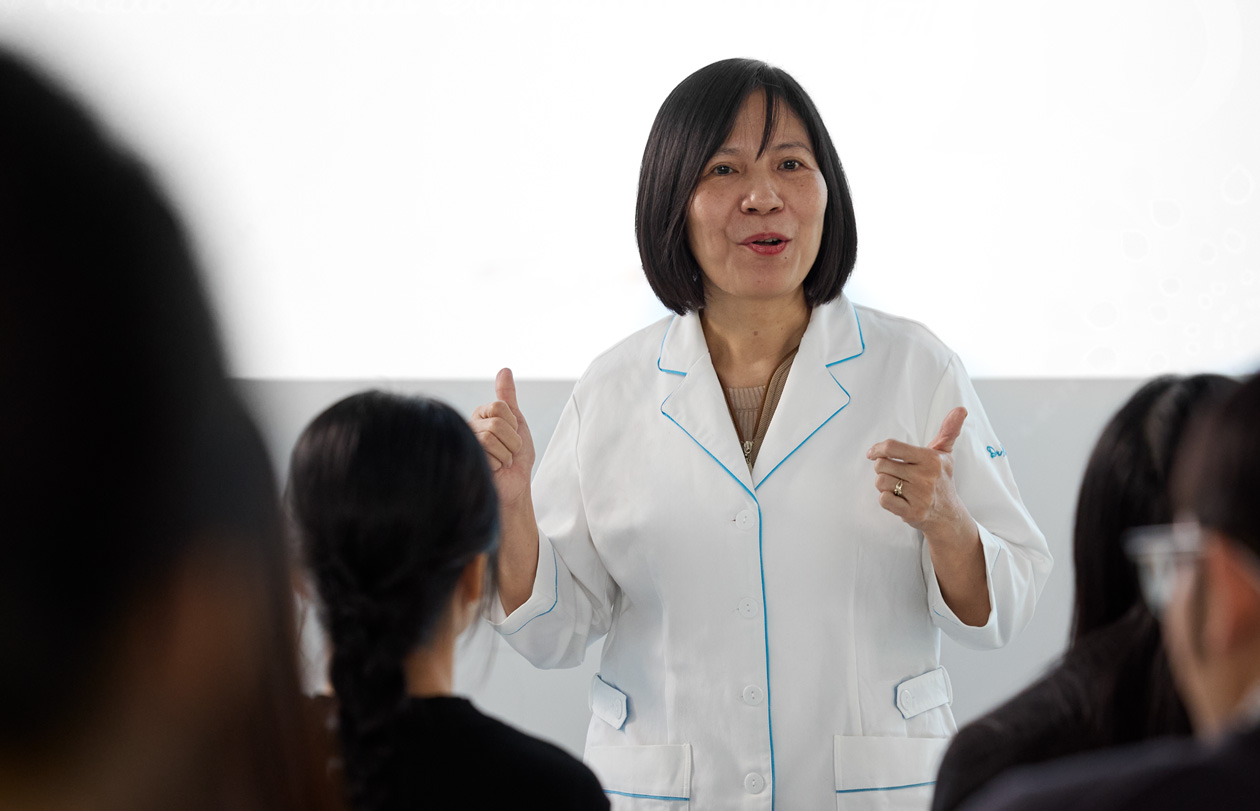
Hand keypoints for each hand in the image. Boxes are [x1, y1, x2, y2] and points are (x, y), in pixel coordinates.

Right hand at [469, 368, 535, 506]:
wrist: (515, 486)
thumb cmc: (516, 457)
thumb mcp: (516, 422)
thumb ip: (507, 397)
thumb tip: (504, 370)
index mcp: (480, 416)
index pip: (499, 407)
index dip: (513, 424)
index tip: (512, 436)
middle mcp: (470, 427)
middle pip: (497, 422)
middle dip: (512, 441)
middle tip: (508, 452)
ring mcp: (466, 443)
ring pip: (492, 436)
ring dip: (506, 453)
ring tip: (502, 461)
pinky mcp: (467, 458)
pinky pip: (488, 451)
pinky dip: (499, 463)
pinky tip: (494, 470)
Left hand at [866, 407, 976, 547]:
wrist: (948, 515)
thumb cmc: (942, 481)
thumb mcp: (945, 454)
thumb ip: (948, 431)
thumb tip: (960, 409)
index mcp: (930, 459)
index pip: (892, 447)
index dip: (877, 449)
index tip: (873, 453)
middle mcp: (926, 477)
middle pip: (882, 465)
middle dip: (882, 469)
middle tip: (894, 473)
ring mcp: (920, 496)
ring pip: (880, 482)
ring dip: (884, 484)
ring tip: (898, 487)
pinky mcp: (912, 512)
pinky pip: (884, 499)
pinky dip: (886, 499)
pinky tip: (898, 499)